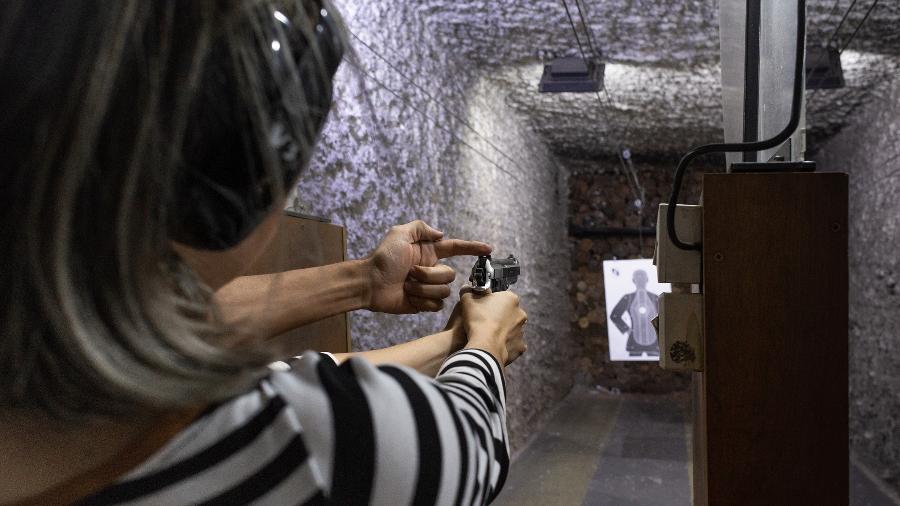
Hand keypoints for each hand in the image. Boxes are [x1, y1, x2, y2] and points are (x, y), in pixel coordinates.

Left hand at [364, 220, 491, 313]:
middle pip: (450, 275)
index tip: (488, 249)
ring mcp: (428, 288)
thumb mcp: (399, 233)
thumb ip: (421, 228)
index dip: (472, 248)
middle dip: (430, 275)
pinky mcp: (423, 304)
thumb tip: (441, 234)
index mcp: (429, 253)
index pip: (456, 248)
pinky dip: (422, 302)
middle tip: (410, 273)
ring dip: (423, 289)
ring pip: (443, 292)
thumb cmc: (382, 258)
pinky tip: (408, 298)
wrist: (369, 283)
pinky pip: (436, 306)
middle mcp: (431, 270)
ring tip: (406, 286)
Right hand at [459, 288, 527, 365]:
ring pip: (510, 328)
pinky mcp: (520, 346)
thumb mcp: (467, 300)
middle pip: (507, 313)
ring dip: (501, 330)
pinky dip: (504, 344)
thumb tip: (467, 289)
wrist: (484, 346)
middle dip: (497, 316)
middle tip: (484, 321)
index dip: (489, 302)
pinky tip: (494, 344)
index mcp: (511, 298)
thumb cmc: (478, 320)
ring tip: (487, 334)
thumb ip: (468, 291)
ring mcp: (521, 331)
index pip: (500, 297)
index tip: (482, 308)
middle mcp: (520, 314)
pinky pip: (512, 343)